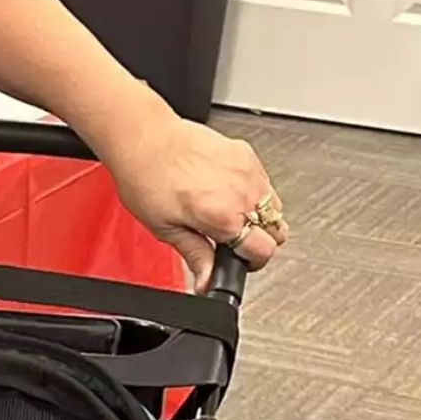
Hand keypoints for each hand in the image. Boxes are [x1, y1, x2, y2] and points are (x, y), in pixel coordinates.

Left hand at [104, 107, 286, 287]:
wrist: (144, 138)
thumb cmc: (147, 177)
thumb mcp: (166, 229)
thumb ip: (196, 256)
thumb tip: (207, 281)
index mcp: (223, 215)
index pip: (264, 250)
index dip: (251, 262)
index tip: (236, 261)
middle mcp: (242, 192)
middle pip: (276, 230)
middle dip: (257, 240)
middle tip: (230, 240)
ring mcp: (248, 170)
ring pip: (274, 206)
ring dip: (257, 217)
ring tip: (226, 215)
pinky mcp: (246, 154)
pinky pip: (263, 183)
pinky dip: (252, 194)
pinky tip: (225, 193)